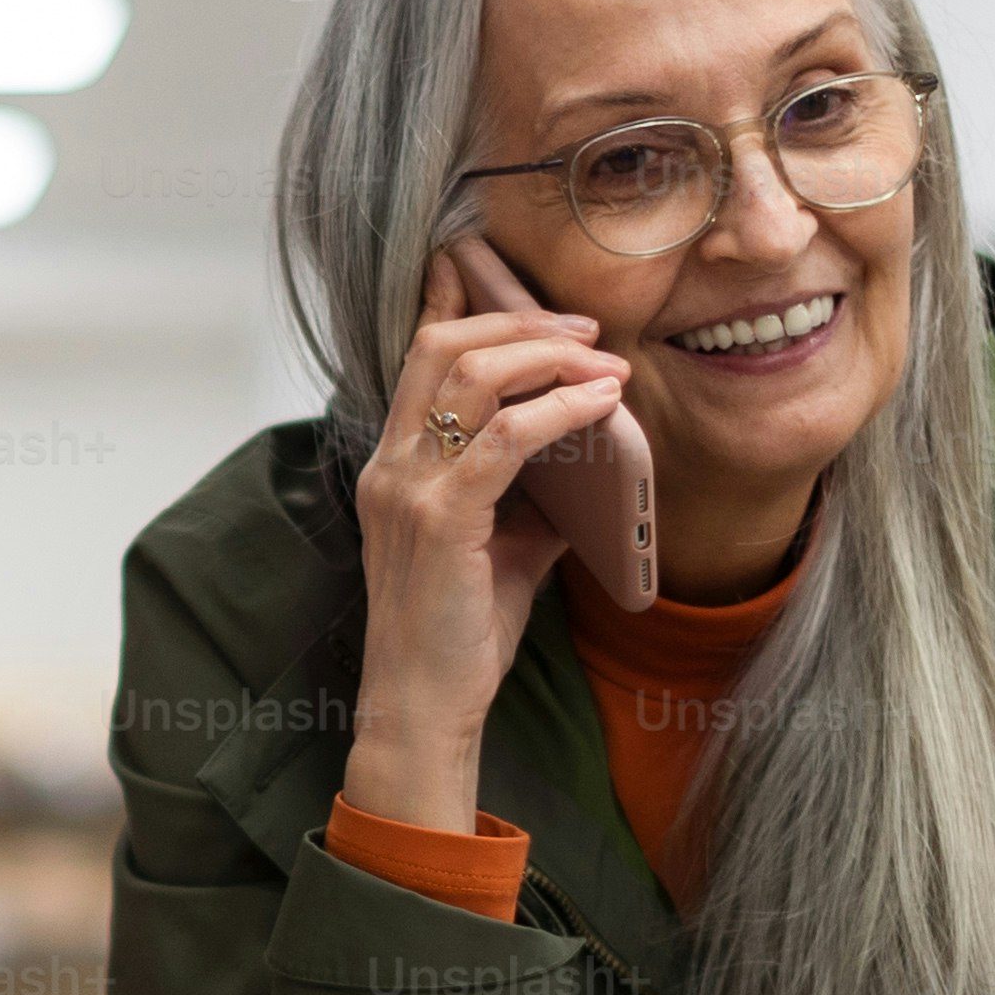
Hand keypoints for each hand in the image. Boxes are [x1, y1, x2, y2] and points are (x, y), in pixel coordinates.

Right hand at [340, 243, 628, 836]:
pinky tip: (601, 406)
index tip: (518, 285)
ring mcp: (408, 488)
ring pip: (470, 374)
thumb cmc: (457, 637)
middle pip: (443, 345)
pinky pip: (506, 438)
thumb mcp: (500, 551)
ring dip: (548, 355)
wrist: (423, 709)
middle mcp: (389, 465)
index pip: (417, 356)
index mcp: (393, 465)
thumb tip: (588, 466)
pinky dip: (560, 409)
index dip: (460, 302)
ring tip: (605, 363)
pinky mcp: (440, 519)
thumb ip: (528, 499)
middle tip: (587, 332)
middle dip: (521, 322)